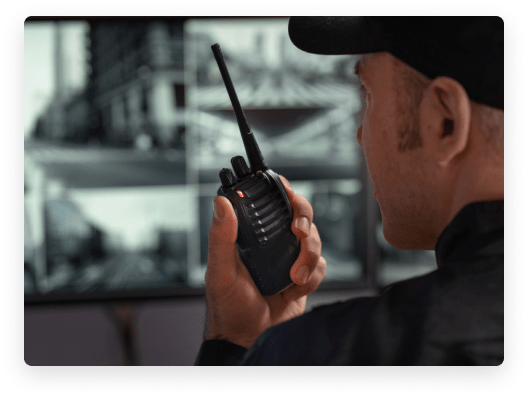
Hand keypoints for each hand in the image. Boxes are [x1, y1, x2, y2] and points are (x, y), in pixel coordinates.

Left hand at [204, 175, 326, 348]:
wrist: (248, 339)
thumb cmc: (228, 307)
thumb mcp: (220, 271)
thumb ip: (220, 237)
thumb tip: (220, 203)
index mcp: (251, 235)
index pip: (270, 202)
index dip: (283, 191)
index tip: (287, 191)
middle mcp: (272, 242)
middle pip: (300, 214)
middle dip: (304, 219)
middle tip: (298, 232)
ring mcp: (289, 258)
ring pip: (314, 240)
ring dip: (308, 257)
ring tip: (293, 277)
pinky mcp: (304, 276)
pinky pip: (320, 266)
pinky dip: (311, 278)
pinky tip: (292, 291)